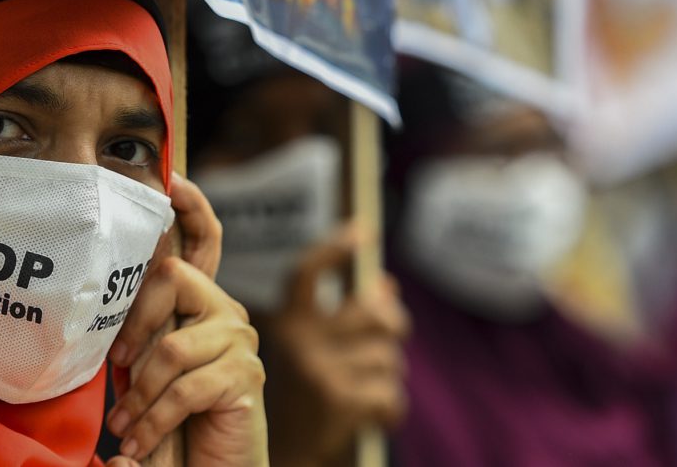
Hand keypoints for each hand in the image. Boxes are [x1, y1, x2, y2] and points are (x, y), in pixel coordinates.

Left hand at [103, 176, 265, 466]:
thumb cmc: (171, 423)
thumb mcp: (146, 374)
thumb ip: (139, 337)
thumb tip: (102, 298)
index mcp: (200, 306)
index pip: (202, 242)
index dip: (192, 207)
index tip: (172, 177)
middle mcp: (226, 313)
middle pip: (173, 279)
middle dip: (135, 324)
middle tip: (122, 369)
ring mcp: (239, 343)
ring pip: (172, 347)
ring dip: (140, 397)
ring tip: (127, 427)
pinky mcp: (245, 378)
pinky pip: (186, 388)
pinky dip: (154, 420)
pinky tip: (141, 442)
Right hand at [264, 227, 410, 466]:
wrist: (284, 459)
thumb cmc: (307, 400)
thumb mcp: (316, 354)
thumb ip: (347, 317)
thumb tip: (385, 284)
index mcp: (289, 325)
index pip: (307, 273)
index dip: (334, 249)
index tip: (362, 231)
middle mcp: (298, 341)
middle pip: (374, 315)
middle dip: (392, 328)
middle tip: (388, 342)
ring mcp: (317, 369)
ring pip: (387, 358)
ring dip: (387, 378)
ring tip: (364, 393)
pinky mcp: (337, 399)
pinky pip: (390, 393)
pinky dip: (389, 409)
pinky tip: (371, 416)